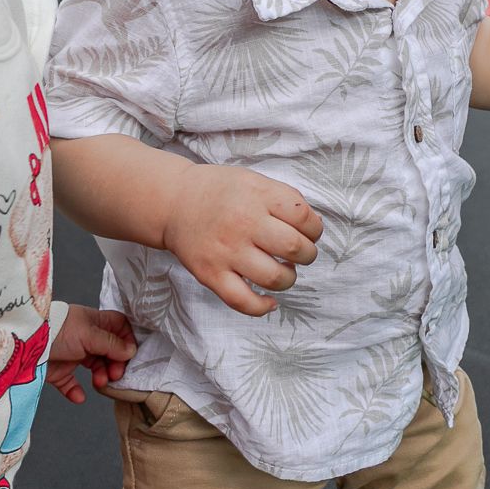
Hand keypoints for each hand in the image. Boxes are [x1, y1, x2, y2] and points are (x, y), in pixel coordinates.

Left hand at [46, 305, 136, 402]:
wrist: (26, 343)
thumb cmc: (59, 331)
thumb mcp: (90, 334)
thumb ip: (111, 344)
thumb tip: (131, 351)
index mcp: (94, 322)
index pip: (118, 328)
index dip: (126, 340)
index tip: (128, 355)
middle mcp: (85, 337)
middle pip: (110, 351)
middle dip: (115, 364)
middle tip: (114, 374)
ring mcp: (72, 354)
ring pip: (95, 368)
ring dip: (100, 377)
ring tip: (99, 383)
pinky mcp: (59, 371)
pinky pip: (71, 384)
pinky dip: (76, 391)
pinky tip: (79, 397)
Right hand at [161, 165, 322, 316]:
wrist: (175, 202)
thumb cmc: (221, 192)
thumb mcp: (255, 181)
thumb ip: (285, 198)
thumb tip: (314, 226)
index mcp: (257, 196)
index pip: (303, 217)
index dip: (315, 229)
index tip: (310, 233)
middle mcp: (243, 223)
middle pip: (294, 248)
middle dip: (308, 255)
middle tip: (301, 253)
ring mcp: (226, 251)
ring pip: (274, 278)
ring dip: (289, 279)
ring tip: (284, 271)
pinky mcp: (211, 274)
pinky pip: (242, 301)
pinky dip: (262, 307)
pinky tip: (270, 301)